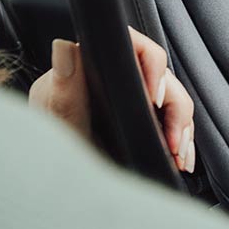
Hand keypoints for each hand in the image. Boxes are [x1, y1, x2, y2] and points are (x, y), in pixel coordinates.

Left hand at [28, 26, 195, 172]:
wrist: (49, 181)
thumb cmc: (47, 151)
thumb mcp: (59, 123)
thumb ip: (64, 89)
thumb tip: (63, 48)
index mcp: (91, 68)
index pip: (133, 48)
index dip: (152, 67)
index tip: (154, 99)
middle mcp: (115, 78)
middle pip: (162, 77)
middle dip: (175, 111)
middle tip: (172, 142)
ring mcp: (131, 99)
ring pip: (173, 99)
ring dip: (182, 128)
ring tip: (179, 155)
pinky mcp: (141, 120)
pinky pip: (172, 121)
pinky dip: (180, 140)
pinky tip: (181, 158)